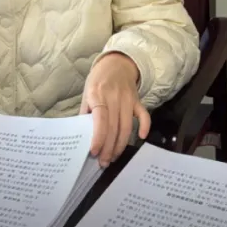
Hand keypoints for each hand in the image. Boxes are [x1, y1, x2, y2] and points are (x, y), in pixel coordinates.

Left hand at [81, 52, 148, 166]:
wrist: (117, 64)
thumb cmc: (98, 81)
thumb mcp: (86, 93)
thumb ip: (85, 112)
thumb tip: (82, 135)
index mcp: (98, 95)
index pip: (100, 120)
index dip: (98, 137)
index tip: (95, 152)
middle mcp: (114, 97)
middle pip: (113, 127)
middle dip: (108, 148)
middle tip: (104, 162)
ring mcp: (128, 99)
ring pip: (126, 126)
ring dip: (120, 144)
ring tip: (113, 157)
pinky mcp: (137, 100)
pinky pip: (144, 115)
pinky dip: (144, 126)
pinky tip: (140, 138)